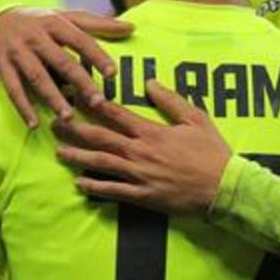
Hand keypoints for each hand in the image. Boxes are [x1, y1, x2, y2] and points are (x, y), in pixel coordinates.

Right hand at [0, 6, 133, 126]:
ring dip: (53, 98)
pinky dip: (23, 107)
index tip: (113, 74)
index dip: (97, 56)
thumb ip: (98, 24)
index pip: (81, 40)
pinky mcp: (2, 66)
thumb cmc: (41, 21)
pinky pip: (13, 89)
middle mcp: (36, 36)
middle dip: (80, 82)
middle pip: (61, 61)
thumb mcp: (67, 17)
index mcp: (56, 23)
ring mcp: (17, 52)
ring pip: (37, 77)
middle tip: (97, 102)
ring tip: (69, 116)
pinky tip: (34, 124)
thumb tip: (132, 28)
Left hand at [54, 80, 231, 214]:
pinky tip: (79, 182)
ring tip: (59, 151)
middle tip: (56, 123)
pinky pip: (112, 191)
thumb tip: (150, 82)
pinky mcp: (142, 196)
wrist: (223, 186)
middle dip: (75, 129)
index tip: (75, 95)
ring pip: (100, 163)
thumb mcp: (196, 119)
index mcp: (152, 132)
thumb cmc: (212, 152)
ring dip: (77, 156)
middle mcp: (140, 152)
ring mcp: (139, 175)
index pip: (116, 114)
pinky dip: (94, 186)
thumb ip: (171, 100)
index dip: (93, 104)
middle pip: (100, 138)